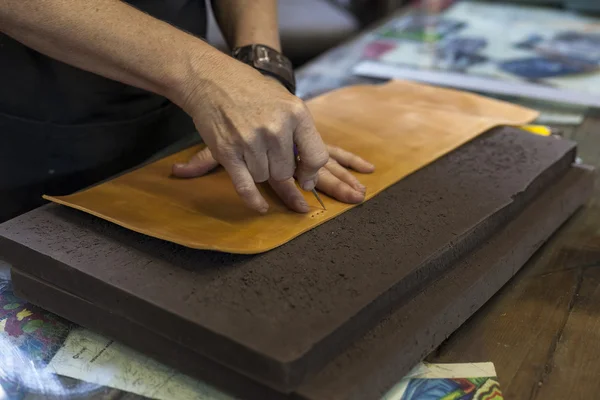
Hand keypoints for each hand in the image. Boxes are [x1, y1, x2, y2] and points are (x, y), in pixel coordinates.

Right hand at [179, 52, 328, 213]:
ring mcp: (250, 141)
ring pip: (265, 178)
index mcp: (296, 113)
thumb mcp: (286, 102)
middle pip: (286, 172)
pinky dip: (254, 200)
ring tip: (249, 147)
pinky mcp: (227, 152)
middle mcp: (275, 128)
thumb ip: (301, 134)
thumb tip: (310, 178)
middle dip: (278, 169)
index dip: (312, 173)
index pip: (317, 158)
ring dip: (259, 170)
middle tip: (267, 153)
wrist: (210, 78)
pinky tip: (262, 207)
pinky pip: (246, 186)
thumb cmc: (251, 91)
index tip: (306, 179)